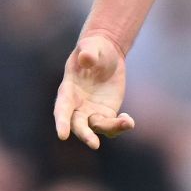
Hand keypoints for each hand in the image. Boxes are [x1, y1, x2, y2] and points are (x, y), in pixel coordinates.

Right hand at [53, 34, 135, 149]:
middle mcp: (77, 106)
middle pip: (79, 124)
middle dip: (85, 135)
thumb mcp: (90, 46)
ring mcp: (91, 111)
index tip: (62, 135)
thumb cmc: (93, 49)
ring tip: (127, 123)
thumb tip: (86, 58)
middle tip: (94, 144)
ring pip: (97, 127)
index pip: (61, 109)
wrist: (107, 54)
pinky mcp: (106, 112)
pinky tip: (128, 120)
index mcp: (67, 91)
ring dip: (110, 128)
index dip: (61, 122)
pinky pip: (111, 125)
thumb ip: (87, 52)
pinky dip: (120, 125)